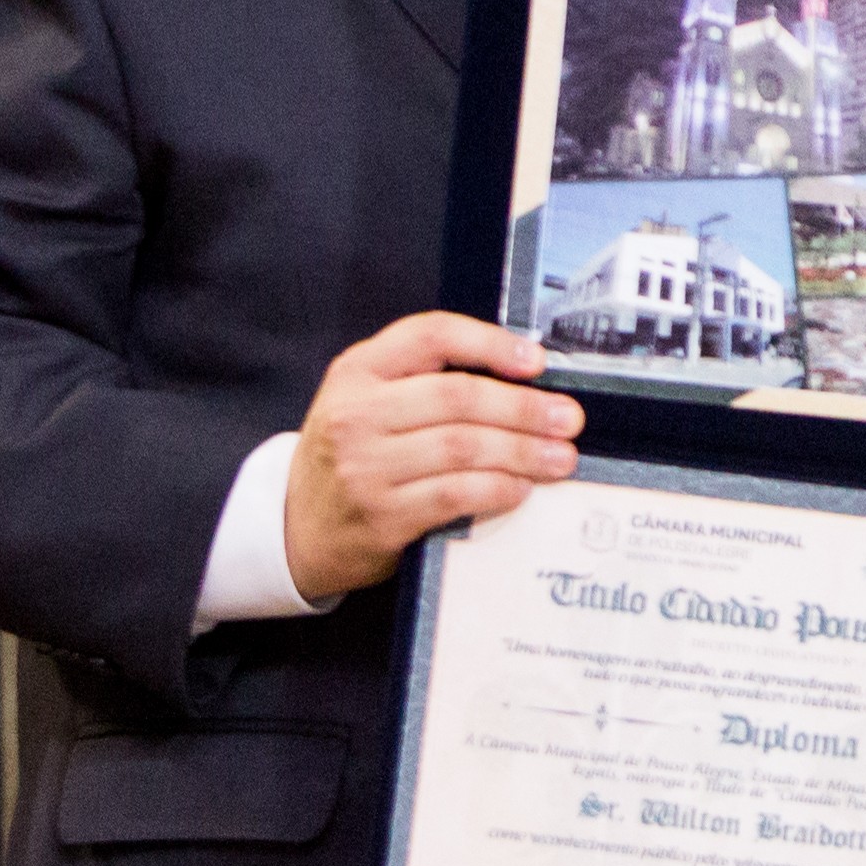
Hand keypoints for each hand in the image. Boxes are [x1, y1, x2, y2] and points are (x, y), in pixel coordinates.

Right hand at [284, 311, 583, 600]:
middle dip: (524, 407)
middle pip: (457, 397)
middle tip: (568, 419)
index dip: (490, 342)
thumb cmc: (350, 457)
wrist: (297, 529)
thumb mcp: (366, 401)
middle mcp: (356, 413)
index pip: (430, 336)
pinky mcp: (381, 516)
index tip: (537, 360)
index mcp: (356, 371)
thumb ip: (420, 381)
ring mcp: (365, 467)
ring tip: (560, 457)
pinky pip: (455, 495)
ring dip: (523, 451)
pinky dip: (497, 489)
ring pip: (463, 448)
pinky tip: (521, 488)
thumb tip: (519, 376)